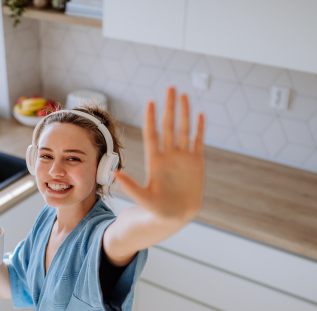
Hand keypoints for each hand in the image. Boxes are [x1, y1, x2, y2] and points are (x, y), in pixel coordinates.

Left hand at [113, 87, 204, 221]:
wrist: (174, 216)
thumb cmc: (156, 209)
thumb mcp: (142, 198)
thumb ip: (130, 186)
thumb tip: (116, 173)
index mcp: (155, 161)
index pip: (152, 134)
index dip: (151, 118)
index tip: (151, 102)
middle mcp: (168, 155)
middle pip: (168, 126)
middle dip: (169, 107)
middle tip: (170, 88)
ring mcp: (182, 157)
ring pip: (184, 130)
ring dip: (184, 113)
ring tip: (184, 95)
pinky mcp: (196, 162)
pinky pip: (198, 142)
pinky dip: (199, 129)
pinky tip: (200, 115)